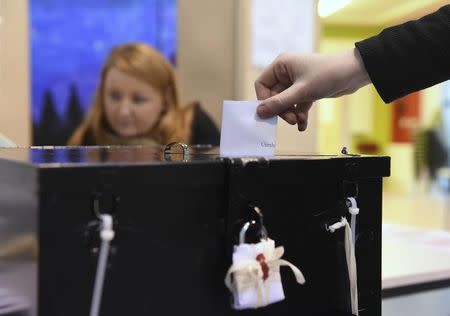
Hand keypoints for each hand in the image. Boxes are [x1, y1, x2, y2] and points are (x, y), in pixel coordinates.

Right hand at [254, 48, 370, 130]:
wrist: (354, 73)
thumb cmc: (327, 74)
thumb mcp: (301, 91)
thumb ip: (279, 103)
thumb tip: (259, 112)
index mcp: (281, 65)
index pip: (262, 85)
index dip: (264, 100)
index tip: (271, 113)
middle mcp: (286, 72)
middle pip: (273, 96)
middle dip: (282, 110)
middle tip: (291, 120)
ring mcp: (296, 82)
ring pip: (285, 103)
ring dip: (290, 114)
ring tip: (299, 121)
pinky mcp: (306, 90)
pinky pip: (297, 105)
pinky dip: (299, 114)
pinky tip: (303, 125)